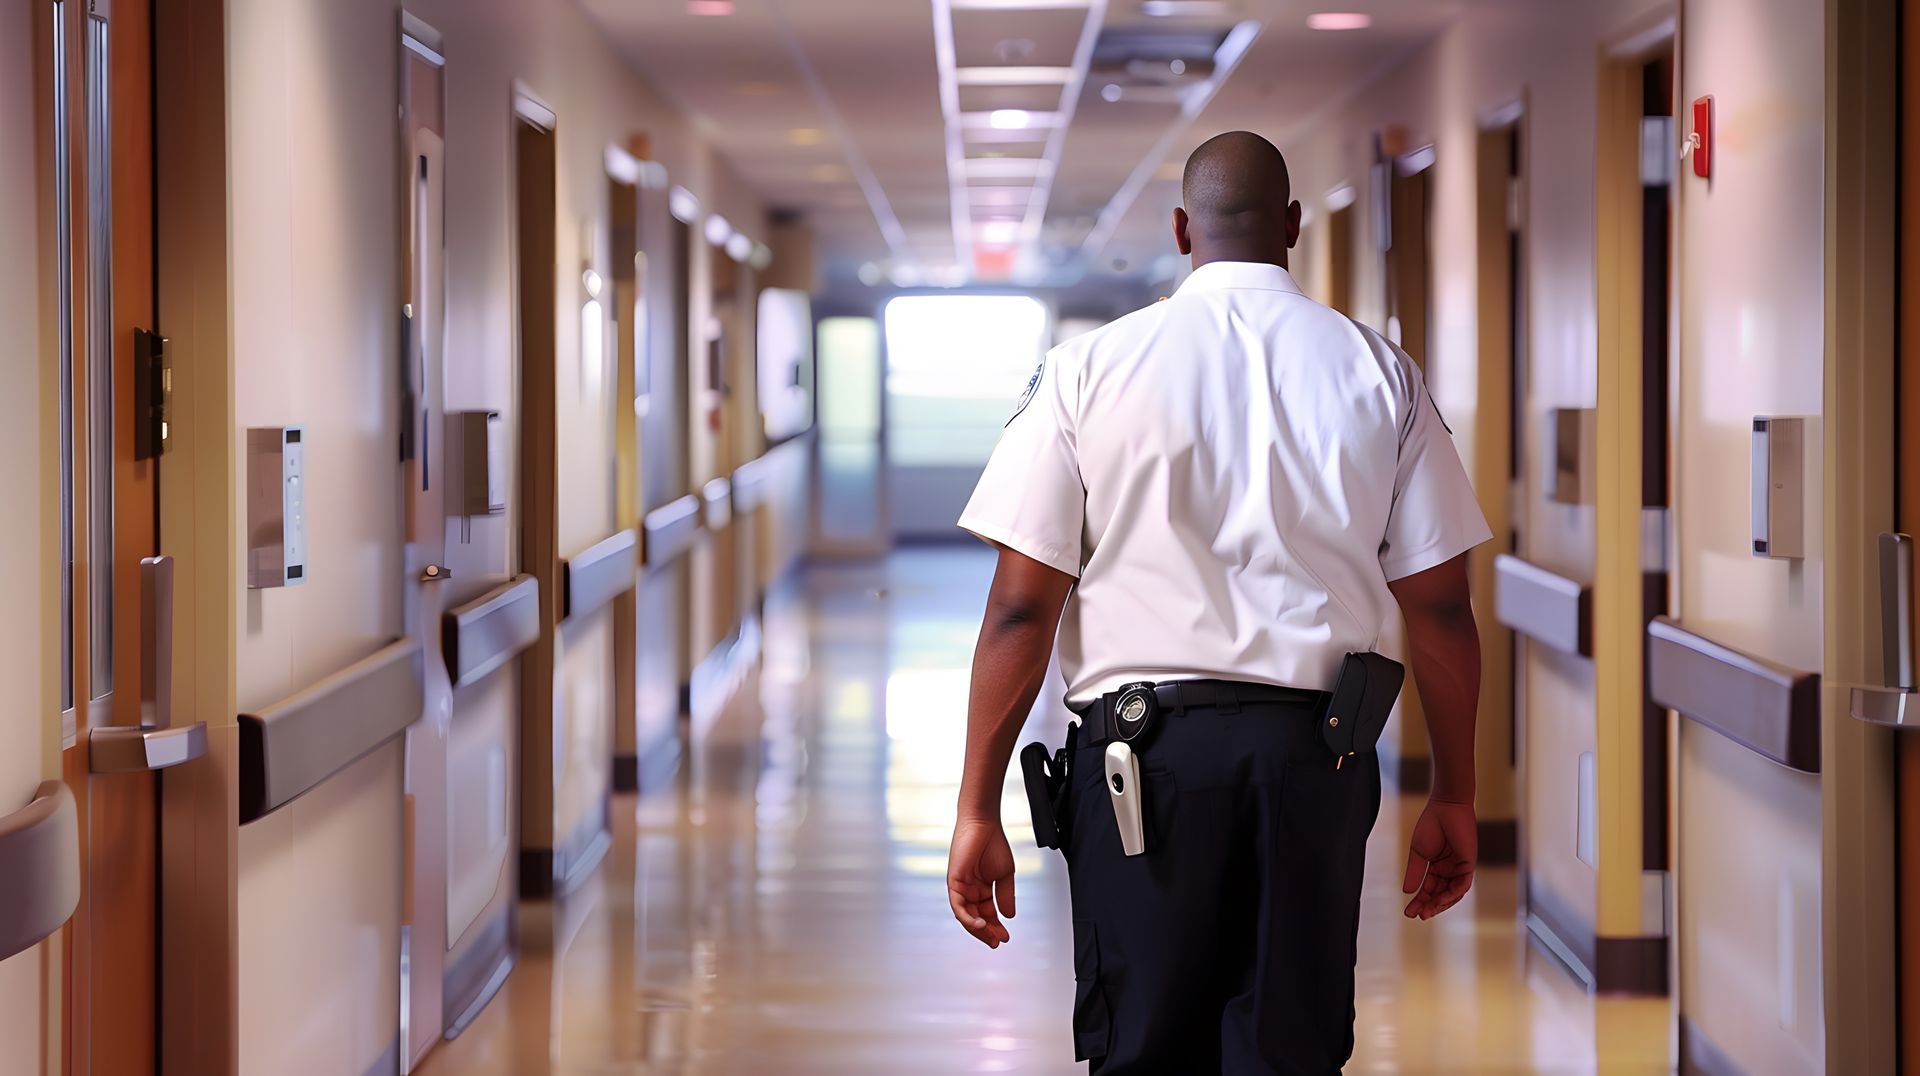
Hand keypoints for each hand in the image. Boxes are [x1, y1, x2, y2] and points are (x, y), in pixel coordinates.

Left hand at [947, 815, 1016, 947]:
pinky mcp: (953, 882)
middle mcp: (969, 890)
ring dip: (978, 929)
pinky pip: (958, 906)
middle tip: (998, 942)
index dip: (996, 927)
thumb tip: (1009, 917)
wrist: (984, 823)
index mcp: (981, 888)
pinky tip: (980, 924)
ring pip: (966, 916)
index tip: (1006, 938)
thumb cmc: (993, 843)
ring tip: (991, 937)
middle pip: (976, 918)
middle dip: (987, 932)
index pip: (987, 914)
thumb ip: (1006, 896)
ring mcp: (960, 886)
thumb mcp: (1005, 875)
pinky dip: (967, 918)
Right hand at [1402, 798, 1476, 919]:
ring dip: (1439, 904)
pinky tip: (1439, 900)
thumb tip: (1407, 892)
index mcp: (1437, 866)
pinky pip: (1461, 886)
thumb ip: (1415, 873)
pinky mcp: (1468, 865)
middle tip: (1417, 915)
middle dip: (1428, 906)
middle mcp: (1449, 870)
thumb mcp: (1418, 853)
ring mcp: (1460, 868)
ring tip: (1426, 912)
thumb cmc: (1432, 825)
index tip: (1407, 912)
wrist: (1446, 808)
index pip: (1428, 889)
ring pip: (1451, 894)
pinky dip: (1451, 895)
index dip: (1418, 901)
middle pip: (1439, 894)